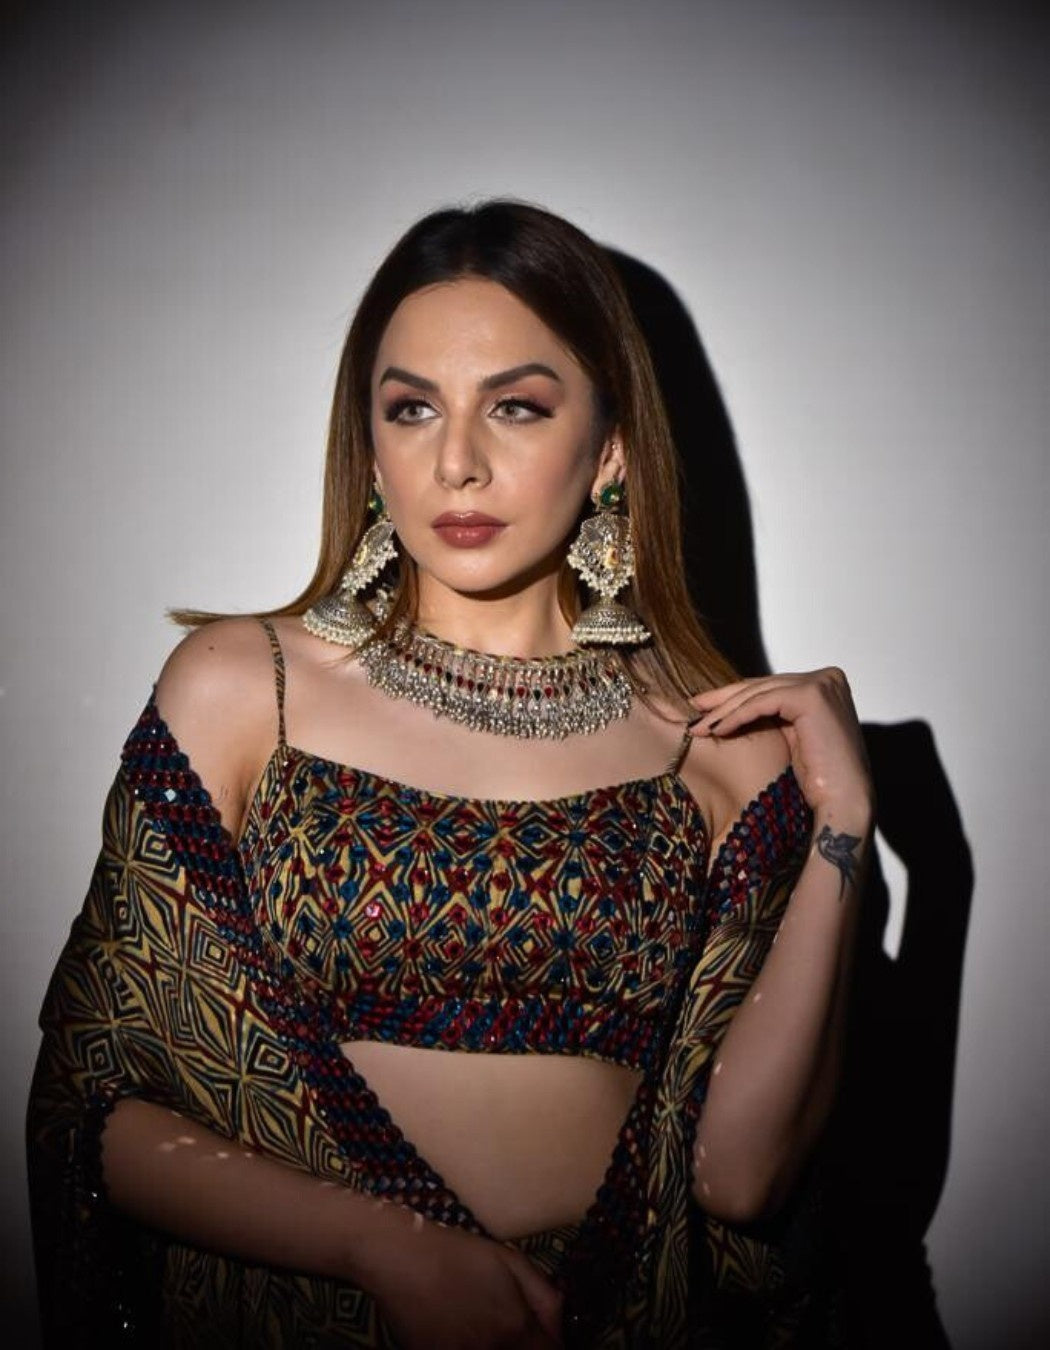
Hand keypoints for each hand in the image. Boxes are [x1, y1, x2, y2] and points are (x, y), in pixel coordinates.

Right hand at [365, 1214, 563, 1348]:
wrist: (401, 1260)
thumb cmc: (459, 1253)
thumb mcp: (510, 1261)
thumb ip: (545, 1298)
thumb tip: (560, 1329)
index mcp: (515, 1329)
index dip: (553, 1346)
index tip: (547, 1337)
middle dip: (528, 1349)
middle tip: (520, 1336)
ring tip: (491, 1333)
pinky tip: (465, 1335)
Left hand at [688, 667, 874, 823]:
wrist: (843, 804)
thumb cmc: (820, 779)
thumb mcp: (792, 735)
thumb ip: (773, 714)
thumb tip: (733, 704)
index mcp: (826, 684)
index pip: (771, 686)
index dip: (735, 697)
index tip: (705, 708)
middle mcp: (827, 678)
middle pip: (763, 686)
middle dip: (724, 700)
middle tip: (694, 710)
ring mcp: (821, 684)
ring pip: (758, 693)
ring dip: (723, 711)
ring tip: (699, 727)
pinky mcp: (811, 696)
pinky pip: (761, 703)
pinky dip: (736, 716)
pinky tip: (718, 730)